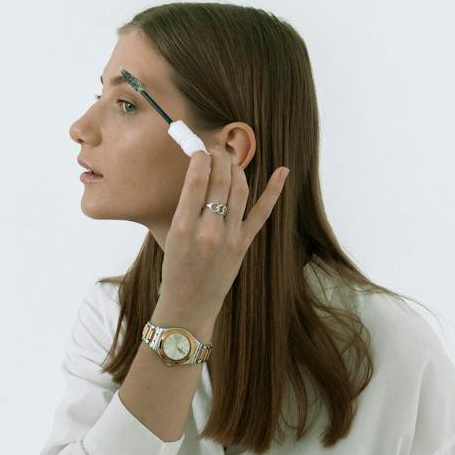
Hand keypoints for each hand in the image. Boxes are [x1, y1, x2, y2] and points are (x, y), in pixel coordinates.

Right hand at [157, 142, 289, 318]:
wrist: (190, 303)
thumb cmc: (176, 268)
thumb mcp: (171, 235)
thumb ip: (185, 207)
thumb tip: (199, 174)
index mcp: (182, 227)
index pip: (195, 181)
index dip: (201, 159)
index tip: (200, 151)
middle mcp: (208, 231)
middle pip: (219, 181)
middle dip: (220, 159)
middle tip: (217, 150)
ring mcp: (229, 238)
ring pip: (239, 191)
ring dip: (237, 169)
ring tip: (231, 160)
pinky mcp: (244, 245)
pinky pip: (261, 213)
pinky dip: (273, 191)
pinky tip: (282, 171)